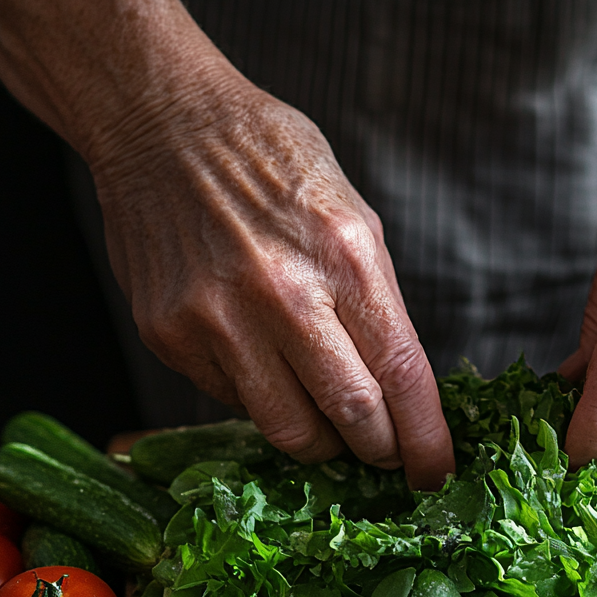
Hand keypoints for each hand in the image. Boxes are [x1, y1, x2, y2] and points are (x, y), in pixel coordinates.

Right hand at [89, 76, 454, 489]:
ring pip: (288, 431)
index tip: (435, 473)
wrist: (161, 123)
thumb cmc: (270, 162)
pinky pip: (233, 401)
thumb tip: (397, 386)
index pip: (402, 375)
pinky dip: (262, 398)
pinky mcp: (171, 336)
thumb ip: (377, 302)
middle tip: (384, 452)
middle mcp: (282, 294)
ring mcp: (218, 320)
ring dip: (322, 443)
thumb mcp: (353, 216)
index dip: (426, 440)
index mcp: (345, 256)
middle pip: (351, 417)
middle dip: (379, 451)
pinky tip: (264, 362)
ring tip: (329, 422)